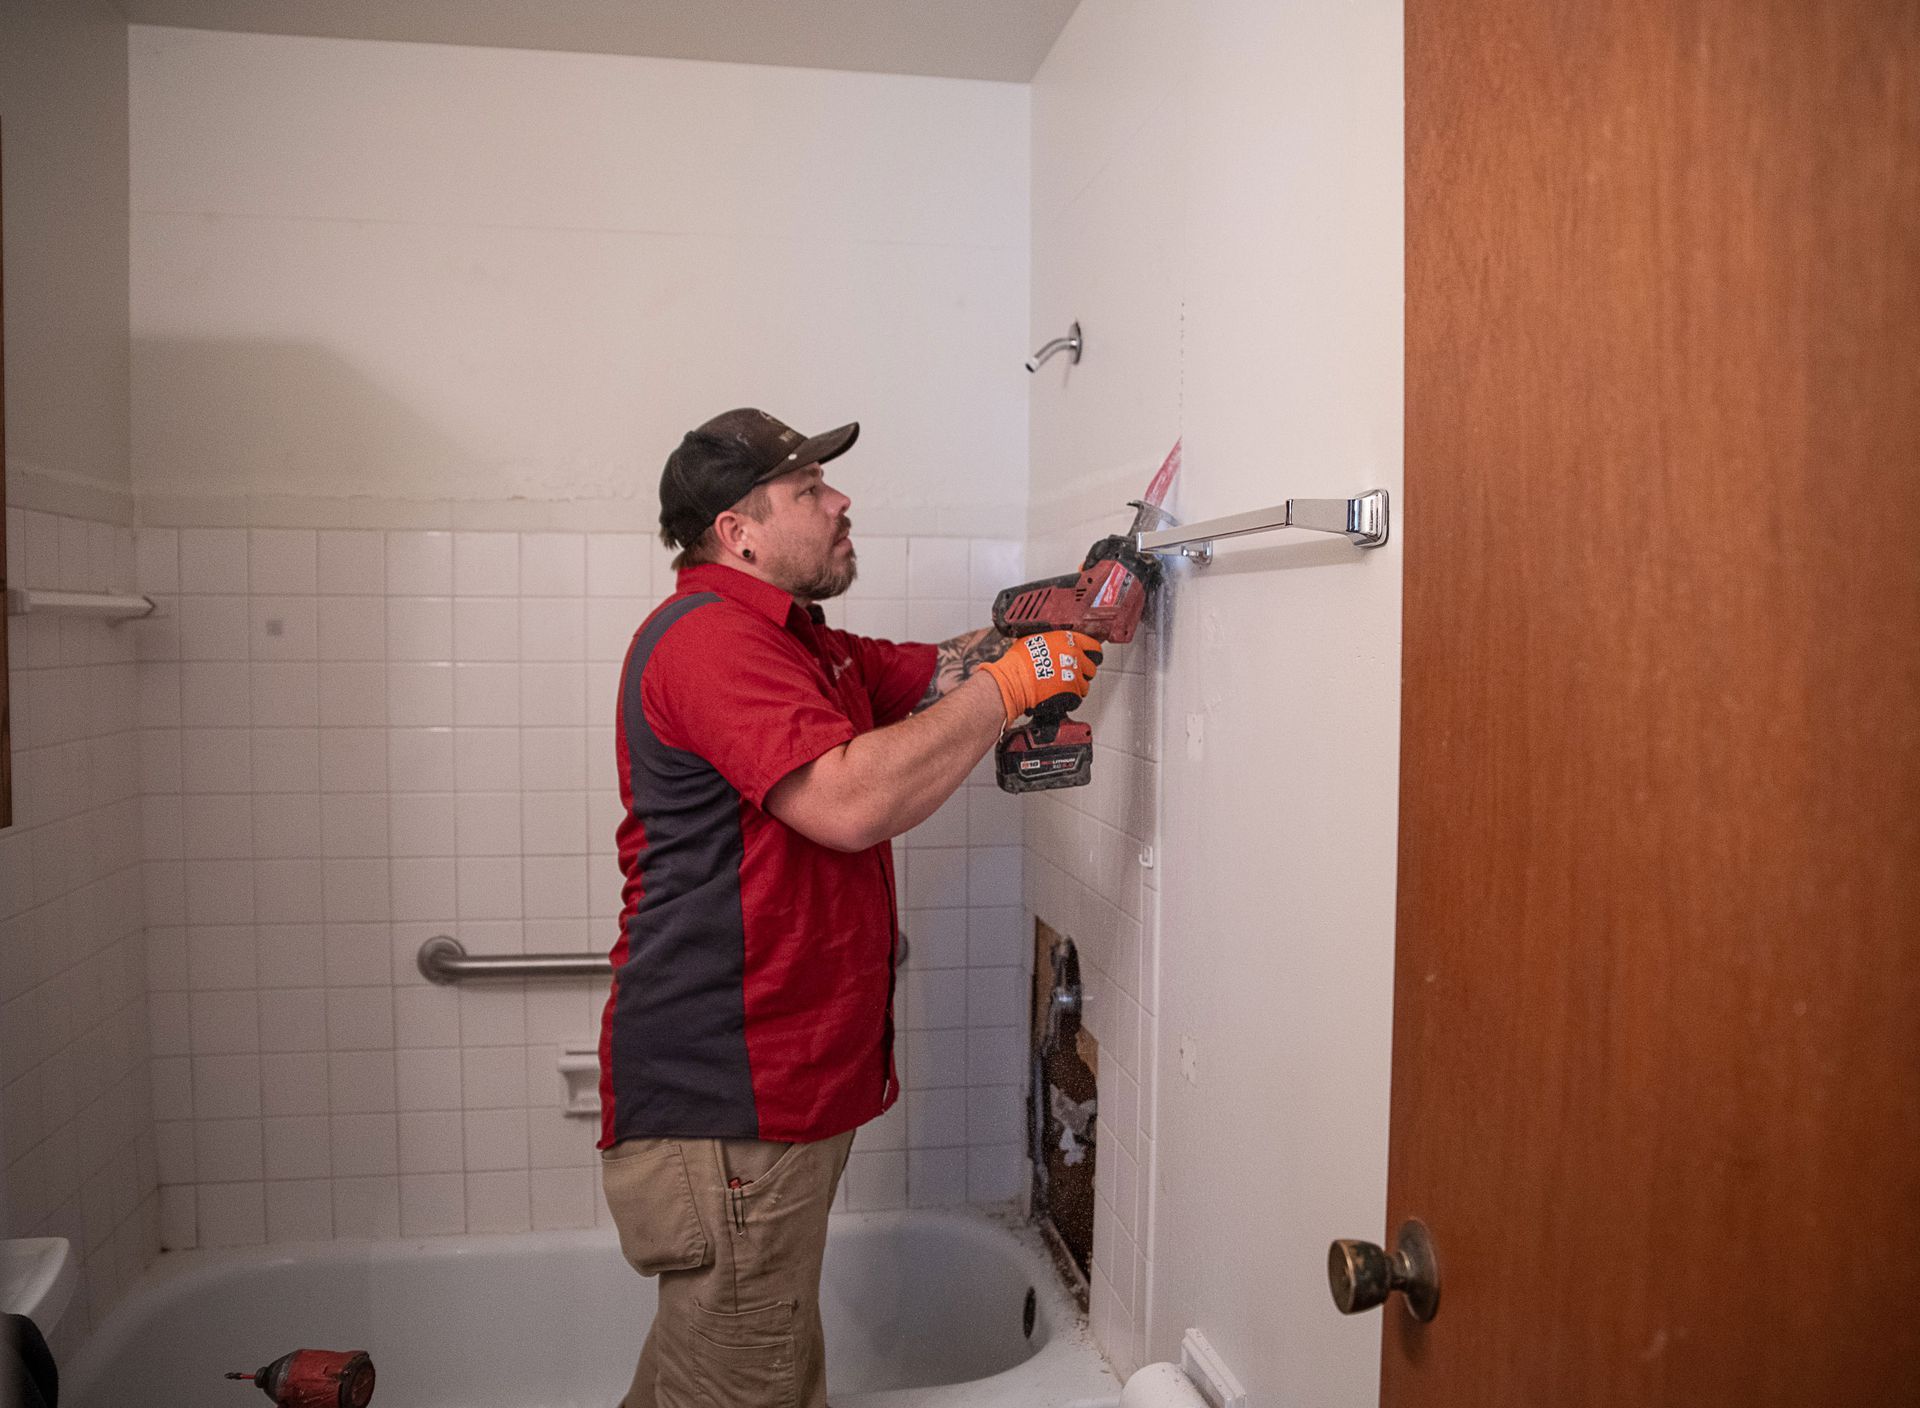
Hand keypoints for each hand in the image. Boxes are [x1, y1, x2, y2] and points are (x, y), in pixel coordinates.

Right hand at [977, 630, 1103, 722]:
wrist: (1013, 682)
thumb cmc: (1018, 662)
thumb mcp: (1034, 639)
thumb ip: (1051, 640)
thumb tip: (1053, 643)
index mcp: (1068, 640)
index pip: (1093, 647)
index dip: (1090, 655)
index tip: (1088, 659)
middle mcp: (1075, 656)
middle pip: (1091, 668)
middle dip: (1083, 673)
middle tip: (1070, 675)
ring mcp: (1075, 675)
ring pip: (1085, 685)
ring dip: (1075, 688)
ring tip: (1059, 687)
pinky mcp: (1072, 693)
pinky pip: (1077, 699)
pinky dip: (1069, 700)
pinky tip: (1057, 696)